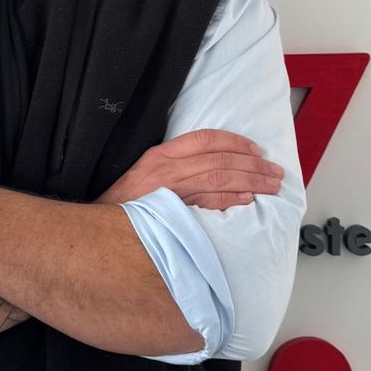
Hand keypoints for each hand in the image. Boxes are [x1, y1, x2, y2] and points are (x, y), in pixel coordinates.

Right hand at [96, 128, 285, 210]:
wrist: (96, 230)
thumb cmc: (123, 206)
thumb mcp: (143, 175)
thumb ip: (174, 168)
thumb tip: (213, 168)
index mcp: (160, 156)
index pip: (205, 139)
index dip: (235, 142)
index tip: (256, 149)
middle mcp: (166, 170)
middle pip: (219, 160)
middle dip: (252, 164)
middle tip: (274, 171)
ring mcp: (170, 193)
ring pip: (220, 179)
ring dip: (250, 181)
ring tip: (270, 185)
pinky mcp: (172, 215)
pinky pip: (209, 204)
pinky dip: (231, 200)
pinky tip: (248, 200)